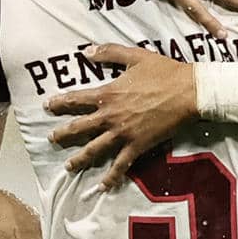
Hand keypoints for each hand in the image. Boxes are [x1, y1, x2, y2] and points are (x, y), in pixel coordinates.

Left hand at [45, 44, 198, 187]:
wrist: (190, 92)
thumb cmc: (165, 72)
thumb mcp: (135, 56)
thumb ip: (109, 53)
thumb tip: (86, 52)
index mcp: (107, 94)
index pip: (75, 99)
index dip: (60, 103)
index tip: (48, 106)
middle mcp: (110, 116)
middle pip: (79, 128)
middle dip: (62, 134)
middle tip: (51, 138)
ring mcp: (123, 133)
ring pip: (94, 149)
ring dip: (79, 158)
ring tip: (69, 166)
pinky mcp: (138, 146)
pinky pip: (121, 165)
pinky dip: (111, 177)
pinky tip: (103, 186)